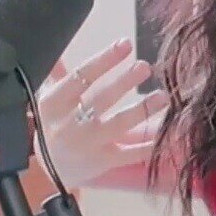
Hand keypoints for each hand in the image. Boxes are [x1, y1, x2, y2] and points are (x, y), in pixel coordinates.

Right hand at [29, 38, 168, 187]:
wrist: (51, 171)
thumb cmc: (54, 126)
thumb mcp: (51, 100)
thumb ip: (59, 75)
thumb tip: (59, 47)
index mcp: (54, 103)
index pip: (80, 77)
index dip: (104, 60)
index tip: (125, 44)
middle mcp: (69, 124)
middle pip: (101, 99)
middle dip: (124, 82)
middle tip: (145, 66)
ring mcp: (88, 145)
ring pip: (118, 124)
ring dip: (142, 109)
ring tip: (163, 96)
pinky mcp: (103, 161)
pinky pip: (130, 153)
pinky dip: (148, 145)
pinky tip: (165, 133)